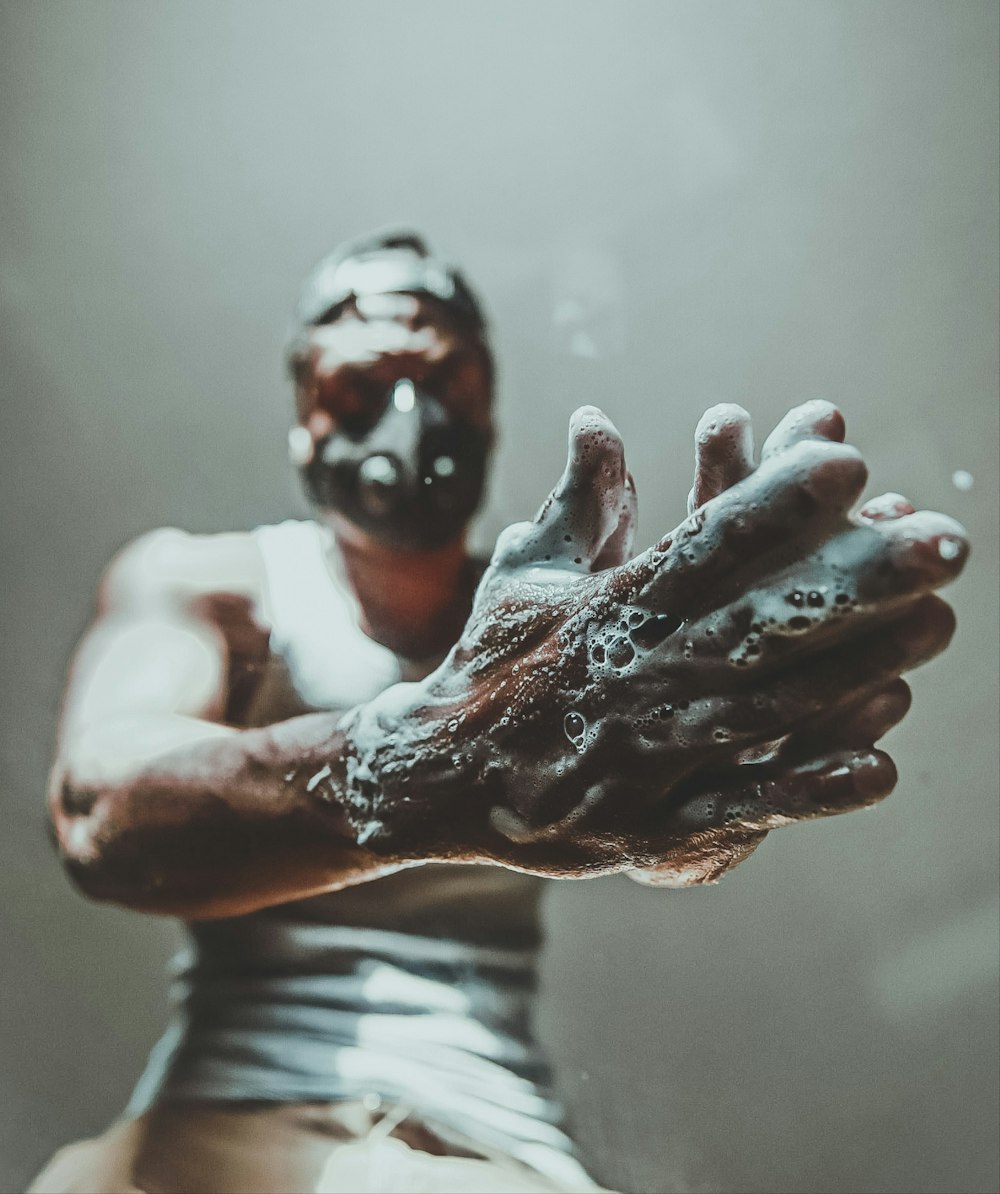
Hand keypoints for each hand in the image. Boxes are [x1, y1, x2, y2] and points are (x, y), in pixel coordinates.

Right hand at [344, 404, 967, 883]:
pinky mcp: (649, 823)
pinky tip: (878, 765)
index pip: (701, 544)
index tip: (844, 457)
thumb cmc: (491, 662)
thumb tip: (596, 415)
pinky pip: (739, 805)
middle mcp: (634, 676)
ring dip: (857, 668)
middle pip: (758, 621)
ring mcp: (644, 754)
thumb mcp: (526, 573)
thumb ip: (577, 501)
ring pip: (766, 706)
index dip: (772, 502)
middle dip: (854, 580)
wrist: (436, 776)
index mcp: (607, 610)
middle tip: (941, 540)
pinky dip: (807, 786)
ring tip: (936, 622)